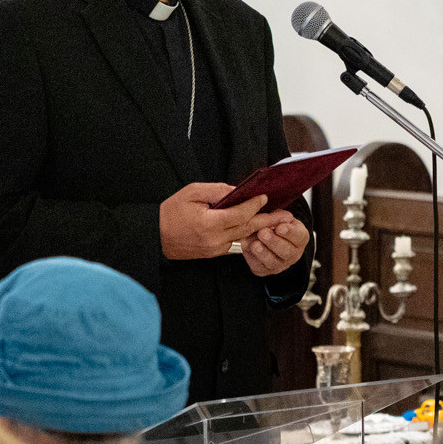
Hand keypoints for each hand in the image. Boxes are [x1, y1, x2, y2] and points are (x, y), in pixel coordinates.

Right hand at [159, 186, 281, 260]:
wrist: (155, 236)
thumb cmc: (171, 212)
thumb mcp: (192, 193)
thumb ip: (216, 190)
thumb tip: (237, 190)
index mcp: (209, 223)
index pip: (240, 214)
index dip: (254, 205)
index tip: (266, 197)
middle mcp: (214, 239)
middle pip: (247, 228)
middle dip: (269, 222)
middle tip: (287, 217)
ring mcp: (215, 249)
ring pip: (243, 236)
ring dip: (261, 229)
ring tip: (278, 221)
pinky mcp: (213, 253)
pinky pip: (234, 242)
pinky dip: (246, 234)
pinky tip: (257, 227)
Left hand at [242, 209, 307, 276]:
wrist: (266, 237)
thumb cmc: (275, 224)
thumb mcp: (280, 217)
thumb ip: (278, 216)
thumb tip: (276, 215)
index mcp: (300, 238)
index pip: (299, 236)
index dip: (290, 232)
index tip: (280, 227)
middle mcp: (293, 254)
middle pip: (286, 251)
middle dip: (274, 242)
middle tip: (263, 233)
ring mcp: (279, 265)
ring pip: (272, 262)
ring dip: (262, 253)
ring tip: (254, 244)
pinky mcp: (264, 270)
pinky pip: (258, 266)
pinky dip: (251, 257)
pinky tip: (246, 248)